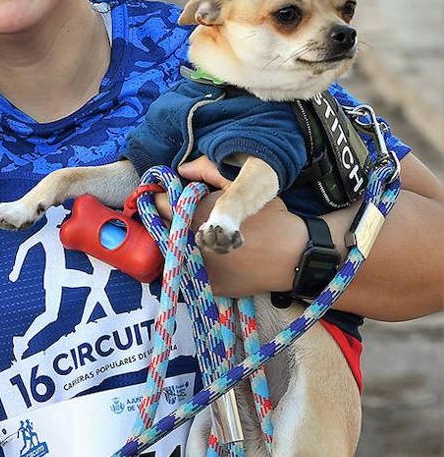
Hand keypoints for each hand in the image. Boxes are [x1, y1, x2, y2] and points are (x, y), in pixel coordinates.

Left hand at [157, 157, 306, 295]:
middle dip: (168, 221)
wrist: (296, 256)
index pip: (159, 204)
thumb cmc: (270, 219)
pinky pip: (188, 276)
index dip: (163, 198)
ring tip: (193, 237)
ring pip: (172, 254)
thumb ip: (209, 173)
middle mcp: (191, 245)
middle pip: (162, 229)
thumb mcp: (241, 188)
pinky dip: (191, 267)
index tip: (168, 197)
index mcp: (196, 217)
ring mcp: (198, 270)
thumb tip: (183, 168)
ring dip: (176, 244)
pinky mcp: (208, 287)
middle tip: (181, 218)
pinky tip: (204, 257)